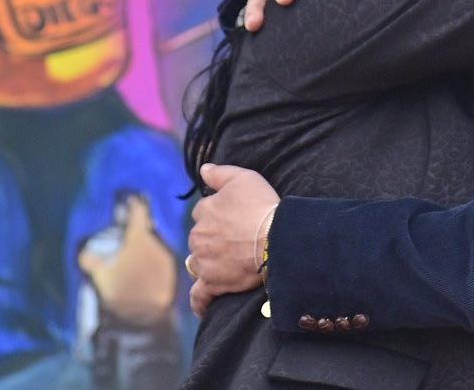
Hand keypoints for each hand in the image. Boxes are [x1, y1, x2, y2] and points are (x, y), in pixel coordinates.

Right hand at [77, 193, 178, 326]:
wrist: (144, 319)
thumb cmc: (120, 294)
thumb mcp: (100, 276)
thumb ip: (90, 260)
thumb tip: (83, 250)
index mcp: (139, 238)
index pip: (139, 211)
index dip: (135, 203)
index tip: (132, 199)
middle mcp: (157, 243)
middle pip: (149, 228)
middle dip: (141, 228)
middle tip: (132, 228)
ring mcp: (168, 257)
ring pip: (157, 244)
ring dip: (148, 245)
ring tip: (136, 254)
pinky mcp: (175, 271)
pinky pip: (163, 259)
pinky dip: (155, 260)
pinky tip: (146, 270)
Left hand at [187, 163, 279, 315]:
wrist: (276, 238)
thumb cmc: (262, 206)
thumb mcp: (244, 178)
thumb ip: (220, 173)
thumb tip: (203, 169)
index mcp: (204, 211)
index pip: (203, 211)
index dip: (218, 213)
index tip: (233, 217)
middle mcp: (198, 236)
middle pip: (200, 237)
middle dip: (212, 238)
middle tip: (234, 241)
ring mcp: (203, 261)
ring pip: (198, 262)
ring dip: (207, 263)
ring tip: (224, 265)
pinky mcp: (212, 283)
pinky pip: (200, 295)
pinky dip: (200, 301)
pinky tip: (204, 305)